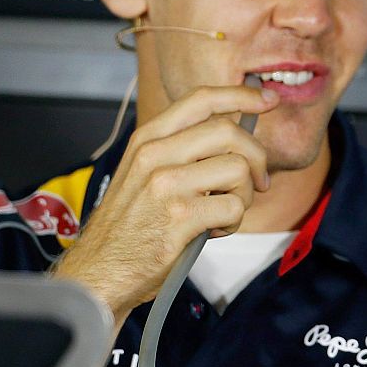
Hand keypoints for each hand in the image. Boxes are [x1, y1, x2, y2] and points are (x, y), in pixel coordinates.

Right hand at [50, 85, 276, 318]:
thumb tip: (238, 136)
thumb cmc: (130, 226)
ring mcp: (166, 185)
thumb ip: (182, 150)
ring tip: (223, 212)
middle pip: (229, 132)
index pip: (201, 100)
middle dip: (257, 157)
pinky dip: (234, 222)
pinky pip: (235, 207)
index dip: (241, 95)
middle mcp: (154, 155)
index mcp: (148, 140)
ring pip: (238, 169)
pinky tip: (213, 231)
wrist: (98, 271)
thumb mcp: (144, 173)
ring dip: (244, 195)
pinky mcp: (180, 216)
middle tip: (258, 182)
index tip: (268, 99)